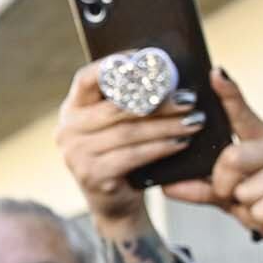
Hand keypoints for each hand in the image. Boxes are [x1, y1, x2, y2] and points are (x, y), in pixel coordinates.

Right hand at [55, 59, 204, 238]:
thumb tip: (167, 72)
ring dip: (167, 125)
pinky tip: (181, 142)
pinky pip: (132, 155)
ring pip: (128, 132)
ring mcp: (75, 155)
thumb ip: (128, 101)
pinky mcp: (91, 175)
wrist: (115, 202)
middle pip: (117, 107)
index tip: (149, 60)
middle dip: (158, 101)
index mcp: (72, 109)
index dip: (117, 66)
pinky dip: (161, 147)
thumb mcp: (118, 125)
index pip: (86, 78)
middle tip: (189, 98)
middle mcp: (67, 130)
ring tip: (195, 120)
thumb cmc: (123, 153)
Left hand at [162, 69, 262, 262]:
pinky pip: (262, 209)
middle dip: (227, 190)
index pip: (243, 115)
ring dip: (251, 212)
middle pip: (230, 159)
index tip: (214, 74)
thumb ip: (206, 189)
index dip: (228, 96)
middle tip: (246, 202)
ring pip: (245, 191)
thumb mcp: (238, 200)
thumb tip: (168, 185)